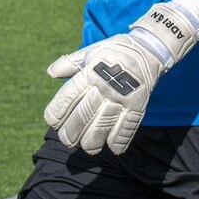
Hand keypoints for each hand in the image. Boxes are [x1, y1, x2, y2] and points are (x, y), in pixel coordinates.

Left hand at [44, 0, 198, 154]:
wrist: (148, 49)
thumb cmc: (114, 53)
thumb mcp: (91, 52)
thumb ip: (70, 63)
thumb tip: (51, 73)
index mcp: (90, 72)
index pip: (69, 96)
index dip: (58, 111)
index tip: (52, 122)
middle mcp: (105, 85)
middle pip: (84, 114)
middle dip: (71, 132)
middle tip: (67, 141)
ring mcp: (123, 96)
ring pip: (103, 124)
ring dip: (93, 141)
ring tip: (87, 148)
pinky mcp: (138, 104)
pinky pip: (128, 126)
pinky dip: (120, 140)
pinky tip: (112, 149)